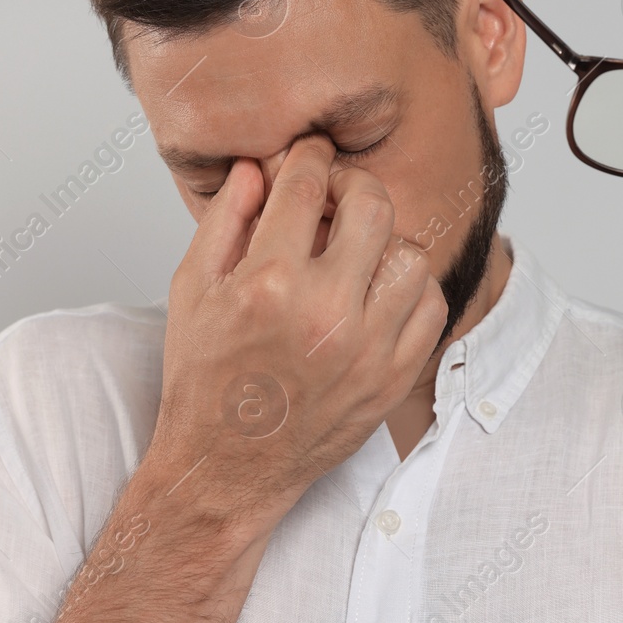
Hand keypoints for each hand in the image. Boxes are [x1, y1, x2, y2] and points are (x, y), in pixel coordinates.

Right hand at [149, 134, 447, 520]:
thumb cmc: (205, 380)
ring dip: (384, 240)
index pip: (306, 186)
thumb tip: (258, 167)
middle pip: (371, 205)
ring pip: (410, 254)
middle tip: (337, 194)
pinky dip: (410, 288)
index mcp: (268, 283)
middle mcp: (324, 312)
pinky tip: (377, 290)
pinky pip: (430, 306)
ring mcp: (367, 348)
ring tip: (356, 251)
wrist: (227, 467)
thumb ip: (225, 219)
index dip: (308, 157)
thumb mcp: (192, 289)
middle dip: (353, 184)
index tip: (309, 155)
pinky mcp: (393, 377)